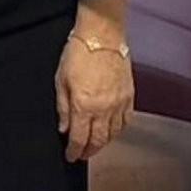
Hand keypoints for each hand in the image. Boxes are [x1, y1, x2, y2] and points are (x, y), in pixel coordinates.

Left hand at [54, 37, 133, 161]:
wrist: (102, 35)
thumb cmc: (78, 53)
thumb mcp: (60, 80)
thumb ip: (62, 107)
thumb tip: (64, 128)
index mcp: (83, 105)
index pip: (79, 138)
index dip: (74, 151)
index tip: (70, 156)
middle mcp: (103, 109)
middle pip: (98, 141)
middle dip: (89, 151)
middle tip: (82, 154)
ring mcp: (119, 103)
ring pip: (113, 134)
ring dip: (103, 143)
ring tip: (94, 145)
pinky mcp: (130, 96)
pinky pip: (125, 121)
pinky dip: (117, 130)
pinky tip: (111, 130)